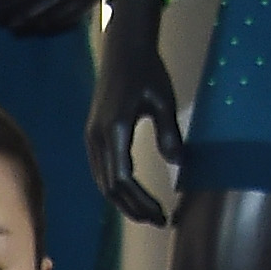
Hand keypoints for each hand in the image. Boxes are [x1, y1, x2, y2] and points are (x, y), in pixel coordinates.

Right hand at [86, 0, 181, 226]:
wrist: (123, 48)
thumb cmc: (146, 70)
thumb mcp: (163, 100)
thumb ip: (169, 133)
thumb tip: (178, 163)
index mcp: (113, 131)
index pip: (123, 180)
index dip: (140, 201)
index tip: (161, 213)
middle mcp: (96, 140)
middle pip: (109, 188)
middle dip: (133, 208)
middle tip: (157, 220)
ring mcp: (92, 139)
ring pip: (102, 183)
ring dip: (124, 202)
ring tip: (147, 213)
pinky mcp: (94, 136)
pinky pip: (101, 172)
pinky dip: (117, 188)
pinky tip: (133, 193)